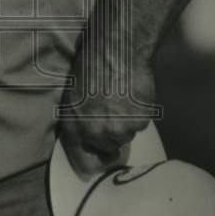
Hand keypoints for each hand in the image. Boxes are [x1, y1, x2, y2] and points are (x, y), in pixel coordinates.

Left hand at [58, 44, 156, 178]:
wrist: (116, 51)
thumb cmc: (91, 66)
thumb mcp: (73, 95)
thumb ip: (78, 120)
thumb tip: (87, 138)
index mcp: (74, 126)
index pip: (82, 159)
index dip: (91, 163)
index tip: (98, 163)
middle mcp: (95, 133)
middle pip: (108, 147)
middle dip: (111, 135)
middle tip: (112, 112)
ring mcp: (119, 129)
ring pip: (126, 136)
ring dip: (125, 123)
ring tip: (121, 99)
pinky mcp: (139, 122)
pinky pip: (141, 124)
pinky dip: (139, 113)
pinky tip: (133, 96)